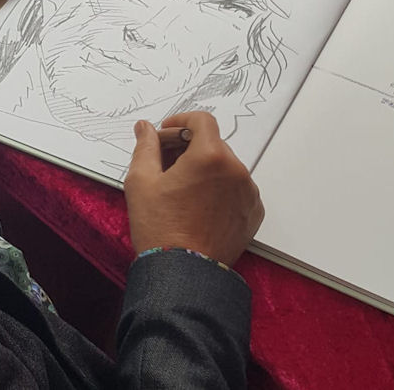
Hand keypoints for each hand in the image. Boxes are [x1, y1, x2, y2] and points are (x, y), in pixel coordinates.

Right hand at [124, 111, 263, 265]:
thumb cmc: (160, 227)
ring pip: (224, 166)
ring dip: (205, 168)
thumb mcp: (141, 181)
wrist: (184, 274)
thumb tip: (145, 128)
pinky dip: (219, 189)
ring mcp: (248, 193)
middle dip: (188, 147)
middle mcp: (236, 170)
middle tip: (165, 162)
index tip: (166, 134)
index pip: (202, 120)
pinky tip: (198, 204)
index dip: (181, 122)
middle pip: (213, 143)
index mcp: (210, 156)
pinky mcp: (253, 213)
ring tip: (181, 188)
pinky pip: (236, 189)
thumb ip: (145, 146)